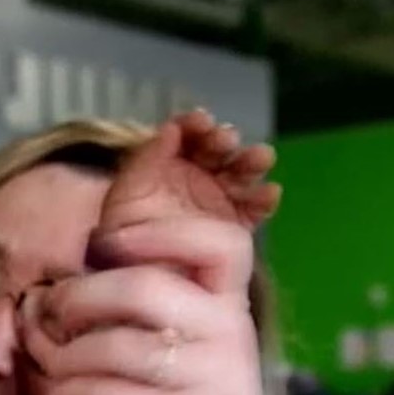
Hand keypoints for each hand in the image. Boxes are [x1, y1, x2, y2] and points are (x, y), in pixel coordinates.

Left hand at [20, 112, 289, 394]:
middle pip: (142, 287)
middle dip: (75, 298)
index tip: (106, 243)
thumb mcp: (188, 350)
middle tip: (40, 314)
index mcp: (229, 308)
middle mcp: (225, 336)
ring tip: (37, 364)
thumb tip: (62, 282)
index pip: (221, 242)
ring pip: (110, 345)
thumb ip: (152, 309)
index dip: (160, 230)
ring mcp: (204, 382)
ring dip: (56, 355)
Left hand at [101, 109, 281, 232]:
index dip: (195, 124)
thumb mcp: (126, 193)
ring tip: (261, 158)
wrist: (134, 274)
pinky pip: (254, 209)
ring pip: (242, 173)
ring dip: (252, 162)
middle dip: (224, 140)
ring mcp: (221, 197)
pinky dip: (264, 200)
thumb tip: (170, 128)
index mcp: (172, 160)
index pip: (188, 134)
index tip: (200, 120)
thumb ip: (145, 160)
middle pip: (218, 149)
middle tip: (225, 139)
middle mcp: (200, 173)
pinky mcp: (236, 224)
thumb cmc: (123, 231)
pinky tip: (270, 193)